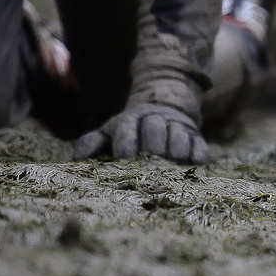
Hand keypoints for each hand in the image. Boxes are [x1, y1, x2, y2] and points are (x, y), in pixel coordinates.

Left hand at [74, 103, 208, 163]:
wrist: (162, 112)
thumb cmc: (129, 133)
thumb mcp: (109, 133)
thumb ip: (92, 143)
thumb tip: (77, 159)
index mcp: (130, 120)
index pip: (128, 128)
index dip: (126, 142)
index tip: (125, 157)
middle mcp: (154, 120)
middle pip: (155, 129)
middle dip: (152, 146)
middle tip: (151, 161)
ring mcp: (176, 127)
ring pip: (178, 134)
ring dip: (175, 149)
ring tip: (172, 162)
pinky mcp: (195, 136)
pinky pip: (198, 143)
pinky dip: (197, 153)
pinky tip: (194, 162)